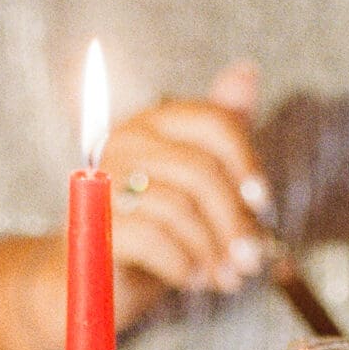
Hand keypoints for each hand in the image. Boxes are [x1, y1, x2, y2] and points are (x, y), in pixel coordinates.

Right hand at [100, 61, 269, 329]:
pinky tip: (191, 279)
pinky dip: (182, 265)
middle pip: (201, 172)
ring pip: (180, 209)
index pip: (214, 122)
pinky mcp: (91, 223)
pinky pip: (153, 239)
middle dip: (234, 223)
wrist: (84, 279)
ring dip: (211, 252)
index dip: (247, 163)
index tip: (264, 205)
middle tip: (250, 261)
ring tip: (224, 278)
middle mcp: (124, 140)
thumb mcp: (194, 184)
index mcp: (153, 123)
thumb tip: (247, 70)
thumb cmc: (150, 227)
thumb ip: (221, 135)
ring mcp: (102, 180)